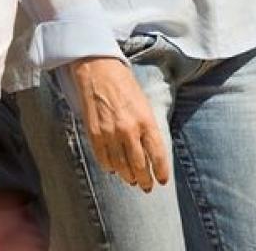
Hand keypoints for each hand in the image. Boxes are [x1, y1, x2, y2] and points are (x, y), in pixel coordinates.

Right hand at [66, 57, 169, 191]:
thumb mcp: (144, 104)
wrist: (98, 69)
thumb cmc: (124, 84)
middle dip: (144, 180)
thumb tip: (150, 151)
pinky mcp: (94, 134)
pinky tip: (113, 169)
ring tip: (131, 180)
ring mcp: (110, 134)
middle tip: (146, 187)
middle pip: (139, 166)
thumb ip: (147, 127)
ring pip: (120, 166)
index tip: (162, 181)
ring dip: (127, 176)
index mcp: (146, 121)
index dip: (160, 171)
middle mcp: (129, 130)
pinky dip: (109, 167)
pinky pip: (103, 159)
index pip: (157, 155)